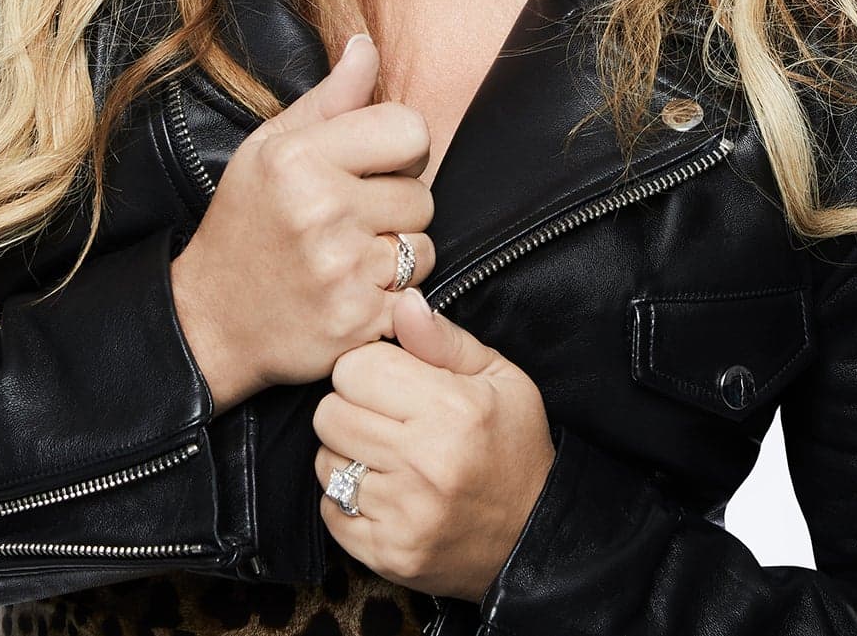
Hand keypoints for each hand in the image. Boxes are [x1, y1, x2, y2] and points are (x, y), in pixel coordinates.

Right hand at [170, 35, 438, 406]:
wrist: (211, 319)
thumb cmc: (245, 222)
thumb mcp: (269, 147)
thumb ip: (329, 99)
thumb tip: (367, 45)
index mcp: (299, 157)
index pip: (411, 129)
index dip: (400, 150)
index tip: (372, 168)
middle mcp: (321, 210)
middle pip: (422, 195)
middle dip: (396, 208)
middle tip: (351, 221)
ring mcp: (340, 270)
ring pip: (424, 249)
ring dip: (398, 257)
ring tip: (351, 258)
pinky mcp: (356, 321)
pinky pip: (415, 297)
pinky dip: (393, 300)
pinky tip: (354, 294)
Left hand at [311, 286, 558, 604]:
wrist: (532, 535)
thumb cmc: (513, 445)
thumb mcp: (498, 377)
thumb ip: (443, 339)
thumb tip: (402, 301)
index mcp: (452, 410)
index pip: (355, 368)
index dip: (368, 369)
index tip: (389, 381)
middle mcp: (425, 463)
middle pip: (329, 414)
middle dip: (350, 409)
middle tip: (384, 419)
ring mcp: (405, 515)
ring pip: (324, 463)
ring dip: (346, 455)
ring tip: (386, 456)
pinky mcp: (388, 554)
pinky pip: (331, 510)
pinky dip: (347, 500)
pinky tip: (384, 492)